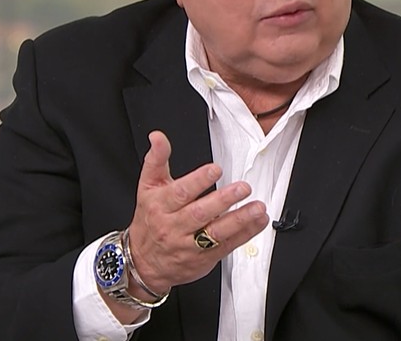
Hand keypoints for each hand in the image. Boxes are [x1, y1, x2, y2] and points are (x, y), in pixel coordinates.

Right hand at [125, 130, 269, 293]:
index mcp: (161, 205)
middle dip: (224, 200)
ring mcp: (189, 245)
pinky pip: (227, 246)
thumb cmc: (149, 221)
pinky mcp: (203, 259)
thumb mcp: (147, 188)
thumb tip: (158, 137)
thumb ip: (156, 160)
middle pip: (200, 213)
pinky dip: (245, 234)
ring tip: (257, 207)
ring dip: (240, 219)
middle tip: (243, 188)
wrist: (143, 263)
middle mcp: (174, 226)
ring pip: (217, 232)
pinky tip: (258, 222)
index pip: (180, 192)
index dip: (198, 180)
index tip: (215, 170)